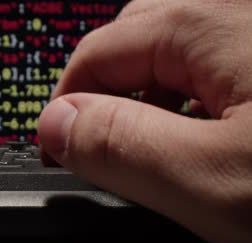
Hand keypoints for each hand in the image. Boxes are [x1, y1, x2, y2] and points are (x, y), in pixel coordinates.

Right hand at [38, 0, 251, 242]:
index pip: (95, 53)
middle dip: (104, 93)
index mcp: (211, 23)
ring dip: (147, 95)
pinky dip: (188, 97)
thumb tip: (55, 125)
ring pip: (174, 52)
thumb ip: (122, 146)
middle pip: (134, 41)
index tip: (56, 151)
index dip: (63, 107)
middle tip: (95, 146)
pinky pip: (211, 66)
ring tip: (150, 144)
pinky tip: (205, 132)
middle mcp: (236, 13)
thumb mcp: (213, 179)